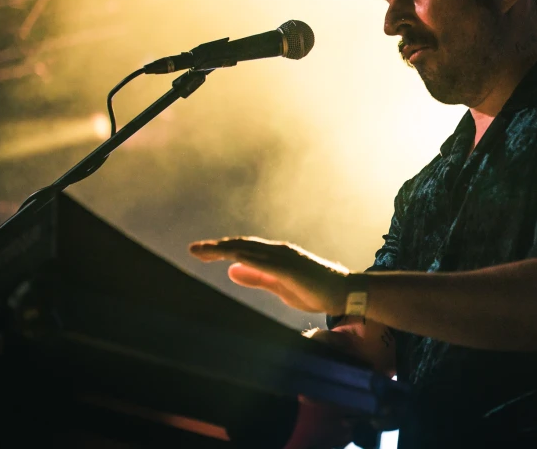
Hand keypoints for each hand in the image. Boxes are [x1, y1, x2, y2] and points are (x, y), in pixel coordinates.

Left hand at [189, 236, 349, 314]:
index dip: (221, 249)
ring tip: (203, 251)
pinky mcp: (292, 269)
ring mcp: (285, 258)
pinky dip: (247, 258)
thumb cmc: (314, 289)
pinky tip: (231, 259)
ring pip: (249, 249)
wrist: (344, 292)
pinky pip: (265, 262)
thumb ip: (256, 277)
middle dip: (216, 247)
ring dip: (225, 249)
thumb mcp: (278, 285)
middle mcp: (278, 251)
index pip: (243, 248)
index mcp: (275, 255)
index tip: (200, 252)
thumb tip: (231, 270)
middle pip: (242, 245)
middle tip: (193, 249)